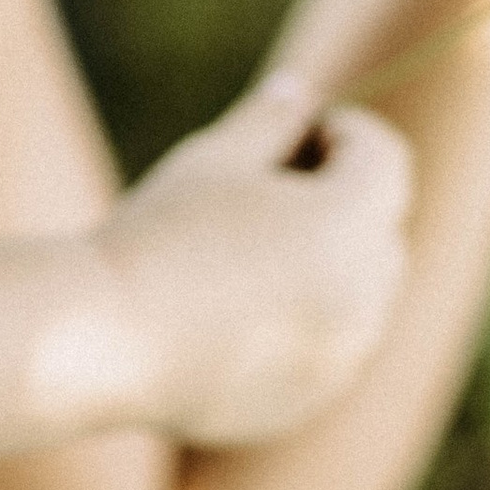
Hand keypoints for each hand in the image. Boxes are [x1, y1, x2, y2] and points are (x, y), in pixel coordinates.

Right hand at [98, 71, 413, 444]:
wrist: (104, 340)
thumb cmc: (158, 234)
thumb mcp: (214, 158)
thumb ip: (272, 119)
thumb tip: (301, 92)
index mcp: (348, 222)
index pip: (385, 158)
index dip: (347, 132)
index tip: (298, 131)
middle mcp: (365, 294)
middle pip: (383, 225)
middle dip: (344, 196)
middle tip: (270, 188)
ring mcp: (344, 355)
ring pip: (366, 291)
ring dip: (333, 262)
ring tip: (253, 252)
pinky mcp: (315, 396)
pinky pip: (337, 346)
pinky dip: (312, 321)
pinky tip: (242, 312)